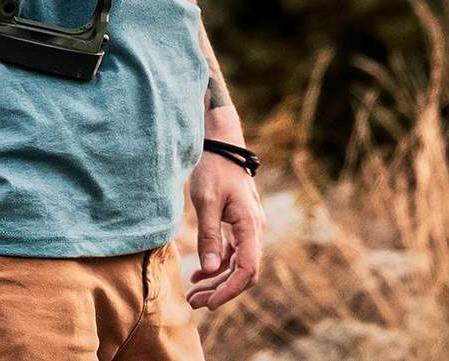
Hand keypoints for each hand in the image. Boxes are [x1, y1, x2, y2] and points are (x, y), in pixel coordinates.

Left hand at [186, 151, 264, 311]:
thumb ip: (209, 236)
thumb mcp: (206, 201)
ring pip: (238, 265)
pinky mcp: (239, 225)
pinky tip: (199, 274)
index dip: (230, 289)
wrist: (221, 144)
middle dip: (222, 291)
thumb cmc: (214, 169)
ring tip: (194, 294)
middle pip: (244, 272)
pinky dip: (218, 266)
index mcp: (250, 224)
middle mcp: (254, 229)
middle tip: (195, 303)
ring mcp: (248, 227)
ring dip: (218, 282)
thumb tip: (210, 270)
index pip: (247, 268)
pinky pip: (233, 253)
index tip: (210, 303)